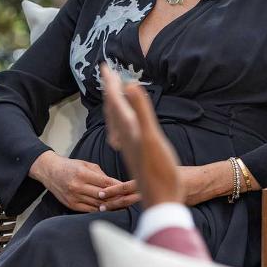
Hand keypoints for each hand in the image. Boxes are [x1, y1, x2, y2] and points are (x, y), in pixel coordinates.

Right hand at [28, 151, 121, 212]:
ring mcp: (74, 197)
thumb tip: (117, 184)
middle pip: (102, 195)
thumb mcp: (86, 165)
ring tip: (122, 205)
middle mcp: (77, 186)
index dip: (118, 187)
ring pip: (97, 204)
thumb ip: (101, 175)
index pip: (105, 183)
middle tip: (129, 199)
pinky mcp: (71, 205)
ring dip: (110, 205)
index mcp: (82, 174)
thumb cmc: (70, 166)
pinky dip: (100, 209)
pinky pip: (89, 210)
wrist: (50, 171)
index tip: (128, 189)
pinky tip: (108, 208)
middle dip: (117, 198)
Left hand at [101, 65, 182, 207]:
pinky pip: (123, 133)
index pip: (115, 101)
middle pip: (113, 109)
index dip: (110, 82)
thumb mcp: (151, 137)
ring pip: (116, 122)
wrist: (162, 201)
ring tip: (113, 95)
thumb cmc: (160, 172)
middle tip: (107, 73)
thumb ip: (141, 111)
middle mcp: (125, 137)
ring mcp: (129, 147)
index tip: (104, 65)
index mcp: (128, 129)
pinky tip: (124, 128)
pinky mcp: (135, 155)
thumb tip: (129, 84)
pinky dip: (122, 122)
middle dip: (110, 90)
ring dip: (114, 105)